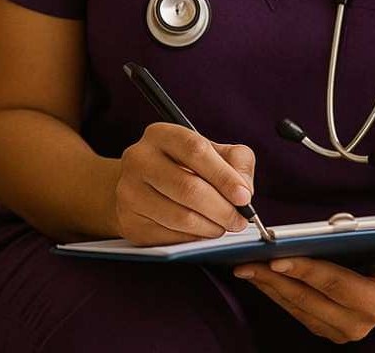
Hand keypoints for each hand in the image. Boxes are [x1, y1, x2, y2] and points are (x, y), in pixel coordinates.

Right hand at [114, 123, 255, 244]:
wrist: (140, 187)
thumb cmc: (184, 167)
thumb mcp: (211, 152)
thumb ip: (236, 161)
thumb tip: (244, 190)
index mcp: (160, 135)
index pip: (195, 150)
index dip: (223, 175)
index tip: (244, 197)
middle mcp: (138, 158)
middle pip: (188, 188)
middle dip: (222, 209)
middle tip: (239, 220)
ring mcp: (129, 191)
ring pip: (181, 217)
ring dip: (211, 228)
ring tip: (222, 226)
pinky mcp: (130, 221)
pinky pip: (170, 238)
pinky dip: (194, 240)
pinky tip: (200, 232)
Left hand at [233, 245, 374, 342]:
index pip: (333, 284)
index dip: (304, 270)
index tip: (275, 258)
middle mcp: (355, 323)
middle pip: (305, 297)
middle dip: (273, 278)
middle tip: (245, 260)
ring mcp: (337, 329)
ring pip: (294, 305)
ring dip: (267, 285)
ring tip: (243, 264)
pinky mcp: (323, 328)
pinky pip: (292, 309)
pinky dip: (272, 290)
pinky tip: (255, 274)